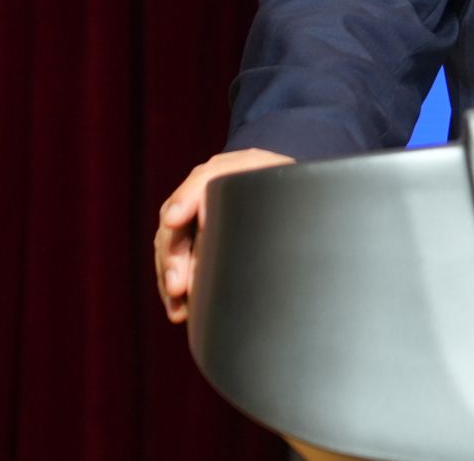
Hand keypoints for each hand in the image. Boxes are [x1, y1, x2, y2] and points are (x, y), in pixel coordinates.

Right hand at [154, 147, 293, 323]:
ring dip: (170, 273)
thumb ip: (293, 206)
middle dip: (174, 252)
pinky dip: (173, 282)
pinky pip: (173, 254)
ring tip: (178, 306)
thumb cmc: (304, 196)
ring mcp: (200, 205)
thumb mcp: (302, 194)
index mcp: (244, 166)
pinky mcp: (194, 230)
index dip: (187, 198)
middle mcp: (215, 182)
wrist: (300, 196)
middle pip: (180, 214)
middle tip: (177, 285)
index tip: (174, 219)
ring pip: (170, 239)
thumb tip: (287, 237)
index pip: (205, 178)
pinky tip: (179, 308)